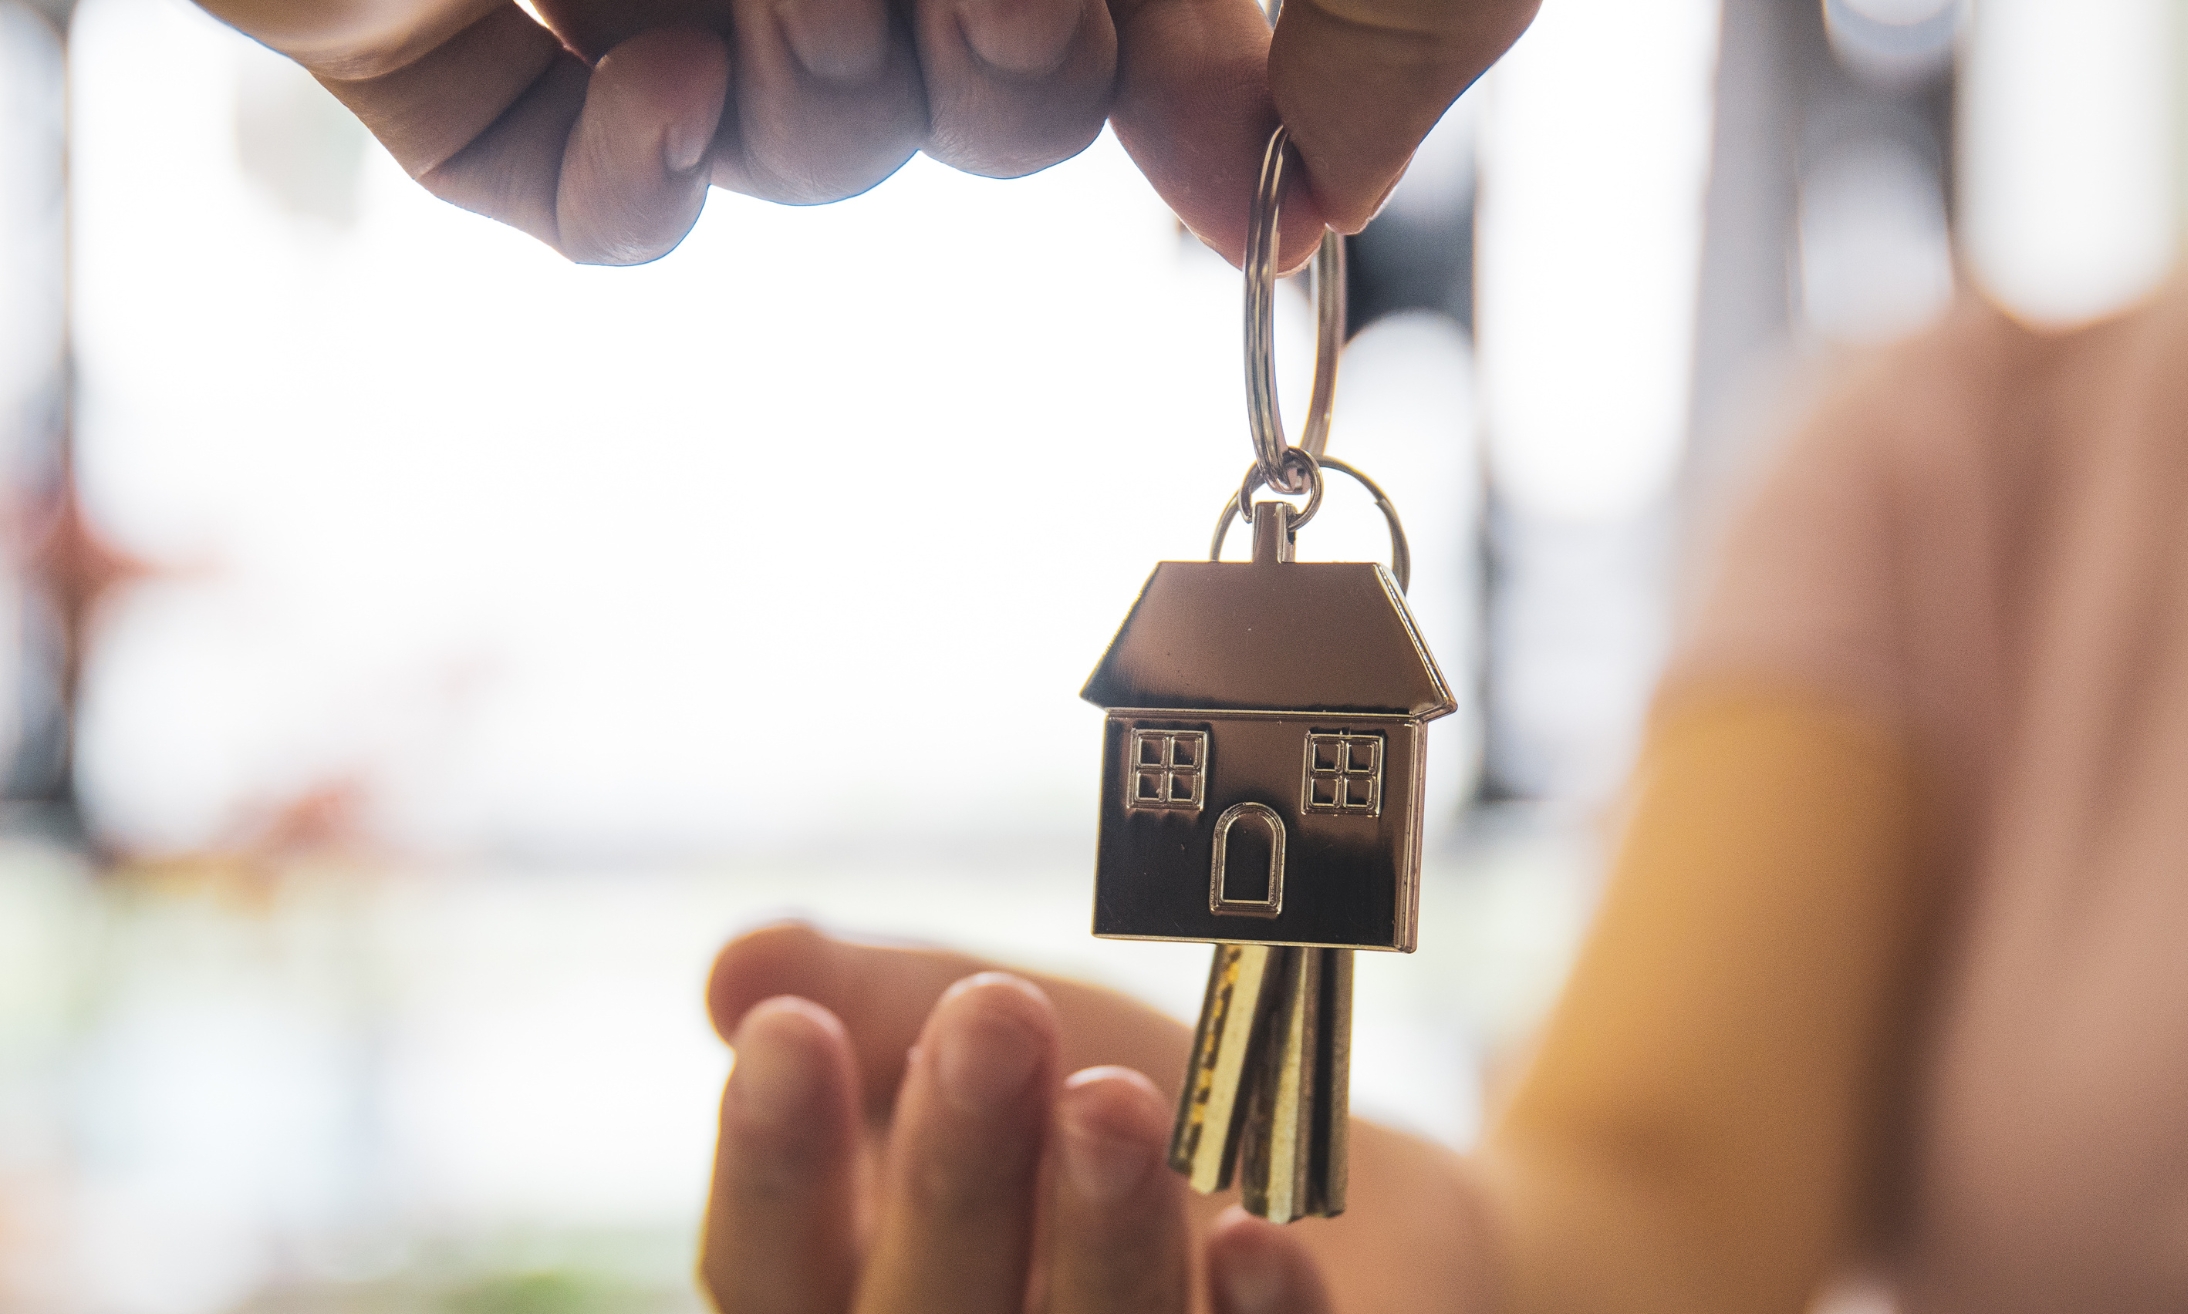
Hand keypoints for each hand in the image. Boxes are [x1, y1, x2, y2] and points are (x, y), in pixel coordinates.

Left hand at [198, 0, 1537, 264]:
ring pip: (807, 153)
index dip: (1186, 128)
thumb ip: (1392, 20)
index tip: (1219, 174)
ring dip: (829, 106)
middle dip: (1008, 84)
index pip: (1137, 71)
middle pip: (979, 126)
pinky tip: (668, 78)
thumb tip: (1292, 212)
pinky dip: (637, 195)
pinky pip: (587, 203)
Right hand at [697, 922, 1495, 1313]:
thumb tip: (733, 971)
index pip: (776, 1300)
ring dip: (1101, 1264)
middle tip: (995, 1020)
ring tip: (1116, 1104)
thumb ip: (884, 1006)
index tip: (791, 1032)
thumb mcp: (1024, 1056)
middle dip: (955, 1190)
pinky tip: (1262, 1234)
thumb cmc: (1149, 1143)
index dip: (769, 1176)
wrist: (1376, 1246)